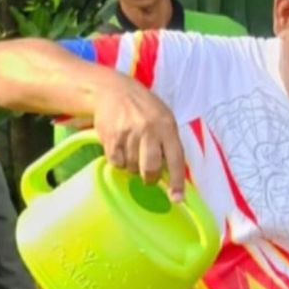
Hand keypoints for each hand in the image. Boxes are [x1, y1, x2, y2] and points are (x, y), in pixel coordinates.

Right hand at [91, 75, 186, 200]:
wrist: (113, 90)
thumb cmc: (144, 108)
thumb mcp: (164, 119)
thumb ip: (169, 143)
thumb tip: (171, 173)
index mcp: (167, 127)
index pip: (176, 159)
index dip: (177, 182)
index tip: (177, 199)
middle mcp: (149, 131)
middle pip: (150, 168)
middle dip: (150, 178)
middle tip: (148, 176)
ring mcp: (129, 134)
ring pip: (132, 167)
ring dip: (133, 167)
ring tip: (132, 151)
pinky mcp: (111, 137)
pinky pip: (117, 163)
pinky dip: (119, 161)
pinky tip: (120, 148)